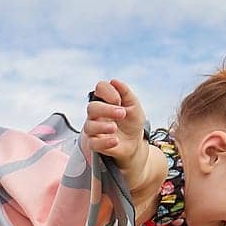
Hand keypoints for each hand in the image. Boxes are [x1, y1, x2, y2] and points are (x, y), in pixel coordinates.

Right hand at [84, 78, 166, 215]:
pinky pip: (93, 143)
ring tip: (115, 128)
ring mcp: (94, 129)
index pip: (99, 88)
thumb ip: (126, 93)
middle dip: (106, 109)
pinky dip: (104, 141)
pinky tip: (115, 140)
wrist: (135, 145)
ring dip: (103, 126)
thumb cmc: (132, 123)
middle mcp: (97, 114)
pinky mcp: (95, 144)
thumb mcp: (134, 107)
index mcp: (106, 101)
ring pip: (89, 126)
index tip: (119, 99)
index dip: (107, 91)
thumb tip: (114, 81)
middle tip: (122, 114)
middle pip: (92, 107)